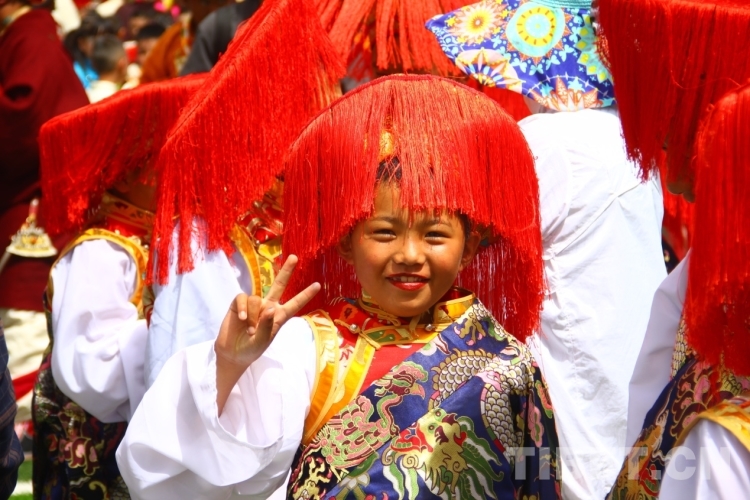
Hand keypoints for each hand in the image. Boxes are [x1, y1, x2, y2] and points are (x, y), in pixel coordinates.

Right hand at [215, 255, 320, 369]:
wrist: (233, 353)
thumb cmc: (252, 348)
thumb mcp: (262, 341)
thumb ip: (266, 325)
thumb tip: (269, 308)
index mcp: (279, 316)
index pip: (295, 304)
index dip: (305, 295)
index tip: (318, 285)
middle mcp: (268, 306)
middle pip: (279, 285)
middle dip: (286, 271)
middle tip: (294, 257)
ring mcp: (254, 304)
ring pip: (256, 299)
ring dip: (253, 315)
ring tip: (250, 330)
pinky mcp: (239, 303)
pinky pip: (243, 298)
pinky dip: (244, 308)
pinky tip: (242, 319)